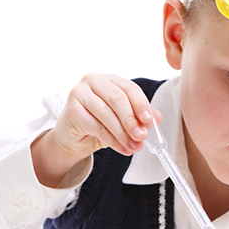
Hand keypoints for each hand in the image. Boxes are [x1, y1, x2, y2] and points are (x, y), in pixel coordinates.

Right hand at [31, 74, 161, 186]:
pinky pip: (97, 127)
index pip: (130, 88)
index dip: (141, 104)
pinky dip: (112, 140)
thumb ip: (139, 117)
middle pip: (118, 99)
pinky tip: (122, 148)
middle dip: (132, 120)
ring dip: (123, 134)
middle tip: (142, 136)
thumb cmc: (99, 124)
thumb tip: (157, 118)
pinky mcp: (72, 110)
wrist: (74, 138)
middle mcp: (93, 81)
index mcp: (110, 79)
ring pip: (107, 114)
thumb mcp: (123, 120)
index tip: (150, 120)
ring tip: (134, 146)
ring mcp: (79, 94)